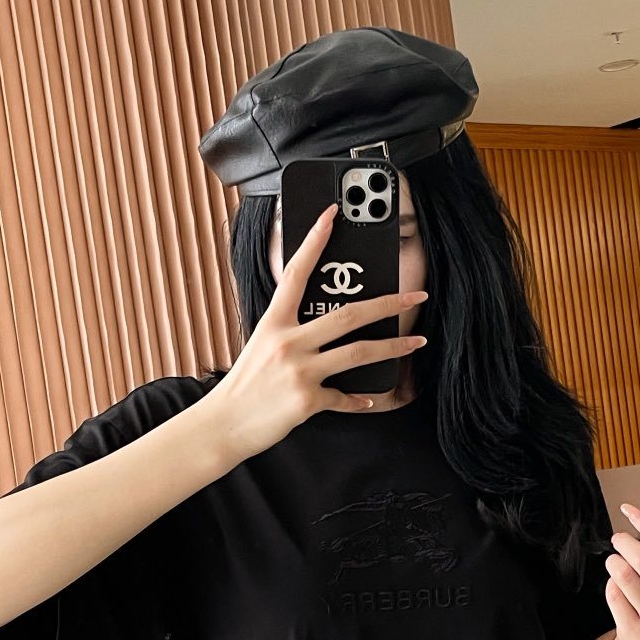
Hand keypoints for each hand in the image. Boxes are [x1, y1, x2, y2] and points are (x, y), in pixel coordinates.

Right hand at [210, 204, 428, 460]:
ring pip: (359, 353)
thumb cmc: (244, 385)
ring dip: (394, 347)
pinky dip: (359, 399)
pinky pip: (344, 397)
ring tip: (417, 341)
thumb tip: (328, 327)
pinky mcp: (308, 400)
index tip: (332, 214)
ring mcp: (300, 371)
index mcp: (273, 322)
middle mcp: (288, 342)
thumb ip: (291, 333)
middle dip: (389, 303)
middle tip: (415, 295)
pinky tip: (369, 397)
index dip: (314, 240)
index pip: (296, 272)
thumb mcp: (261, 346)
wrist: (222, 425)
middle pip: (348, 314)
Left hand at [601, 501, 639, 639]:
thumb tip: (635, 518)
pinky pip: (614, 595)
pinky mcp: (637, 634)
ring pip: (625, 575)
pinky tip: (617, 588)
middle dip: (624, 542)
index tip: (629, 510)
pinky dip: (610, 585)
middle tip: (617, 539)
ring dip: (614, 562)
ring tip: (615, 562)